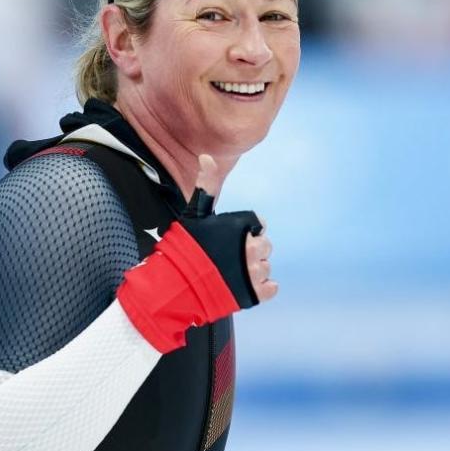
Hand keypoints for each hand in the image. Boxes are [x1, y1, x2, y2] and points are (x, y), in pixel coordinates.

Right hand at [190, 153, 275, 304]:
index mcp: (243, 227)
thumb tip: (207, 157)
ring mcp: (254, 272)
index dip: (246, 231)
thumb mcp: (194, 213)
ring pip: (266, 267)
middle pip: (265, 246)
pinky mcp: (255, 293)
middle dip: (250, 250)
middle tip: (228, 257)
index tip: (230, 239)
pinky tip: (242, 284)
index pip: (259, 225)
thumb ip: (206, 185)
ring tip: (230, 272)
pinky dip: (261, 287)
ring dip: (252, 269)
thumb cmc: (185, 247)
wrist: (178, 284)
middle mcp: (253, 249)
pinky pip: (271, 288)